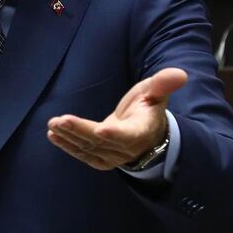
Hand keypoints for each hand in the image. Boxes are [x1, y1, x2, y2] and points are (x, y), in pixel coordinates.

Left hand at [46, 68, 187, 170]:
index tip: (102, 129)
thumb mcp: (156, 93)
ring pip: (89, 148)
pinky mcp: (102, 158)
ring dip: (70, 137)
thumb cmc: (148, 108)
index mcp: (142, 130)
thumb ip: (163, 84)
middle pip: (102, 142)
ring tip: (52, 125)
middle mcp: (127, 147)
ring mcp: (113, 155)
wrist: (146, 133)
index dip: (116, 134)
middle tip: (60, 121)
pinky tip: (53, 135)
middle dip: (80, 131)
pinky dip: (68, 146)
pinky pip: (84, 155)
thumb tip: (180, 74)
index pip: (129, 135)